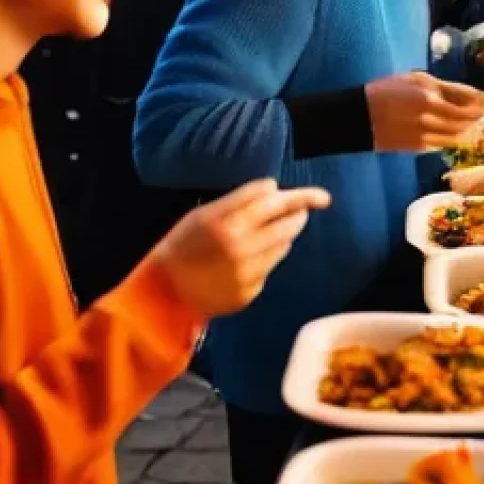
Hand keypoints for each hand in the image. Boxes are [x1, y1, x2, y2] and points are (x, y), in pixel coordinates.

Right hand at [151, 179, 329, 316]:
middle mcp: (239, 248)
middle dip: (299, 214)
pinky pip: (269, 269)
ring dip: (285, 236)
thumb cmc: (182, 245)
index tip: (321, 197)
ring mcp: (246, 274)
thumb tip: (274, 189)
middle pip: (287, 224)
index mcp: (225, 223)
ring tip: (273, 232)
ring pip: (283, 247)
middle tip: (302, 210)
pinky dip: (267, 260)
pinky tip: (249, 259)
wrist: (163, 292)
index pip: (273, 201)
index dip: (300, 196)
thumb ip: (239, 201)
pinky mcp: (249, 293)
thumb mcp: (203, 214)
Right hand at [366, 72, 483, 151]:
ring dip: (463, 129)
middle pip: (465, 120)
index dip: (479, 103)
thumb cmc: (387, 91)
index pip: (467, 101)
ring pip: (456, 136)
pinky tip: (444, 130)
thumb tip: (470, 95)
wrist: (360, 116)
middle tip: (476, 113)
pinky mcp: (418, 147)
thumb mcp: (415, 79)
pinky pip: (442, 144)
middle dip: (474, 117)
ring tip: (462, 122)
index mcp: (430, 95)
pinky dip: (448, 137)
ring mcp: (425, 133)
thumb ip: (443, 87)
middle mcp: (431, 115)